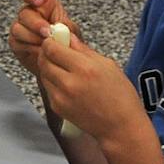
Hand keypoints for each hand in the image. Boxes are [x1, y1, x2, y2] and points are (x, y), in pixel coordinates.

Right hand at [7, 0, 79, 73]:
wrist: (62, 61)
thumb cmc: (67, 42)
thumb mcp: (71, 31)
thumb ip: (64, 27)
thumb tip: (57, 28)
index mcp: (43, 3)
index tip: (37, 1)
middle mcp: (30, 13)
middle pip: (24, 12)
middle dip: (36, 24)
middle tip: (47, 33)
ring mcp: (21, 27)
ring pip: (18, 28)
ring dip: (32, 37)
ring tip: (45, 45)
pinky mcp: (16, 41)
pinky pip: (16, 42)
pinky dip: (29, 47)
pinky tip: (39, 51)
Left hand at [36, 29, 147, 148]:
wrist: (120, 126)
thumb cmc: (120, 95)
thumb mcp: (108, 65)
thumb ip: (84, 50)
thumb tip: (68, 37)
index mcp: (84, 68)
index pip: (52, 49)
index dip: (51, 42)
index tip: (55, 40)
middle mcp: (69, 82)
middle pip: (44, 60)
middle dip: (47, 53)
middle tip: (56, 51)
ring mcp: (61, 96)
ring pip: (43, 74)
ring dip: (48, 67)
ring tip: (63, 67)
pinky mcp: (57, 107)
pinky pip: (48, 88)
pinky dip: (52, 81)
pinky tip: (66, 82)